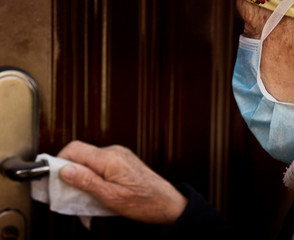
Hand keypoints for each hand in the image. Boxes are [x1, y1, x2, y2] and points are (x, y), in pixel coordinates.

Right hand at [57, 140, 186, 224]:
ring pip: (90, 160)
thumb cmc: (143, 202)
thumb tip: (65, 169)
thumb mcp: (111, 197)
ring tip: (85, 195)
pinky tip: (97, 190)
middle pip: (81, 154)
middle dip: (71, 171)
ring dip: (83, 175)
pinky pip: (101, 164)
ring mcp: (120, 155)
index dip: (60, 161)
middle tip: (69, 191)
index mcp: (110, 159)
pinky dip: (94, 175)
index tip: (54, 178)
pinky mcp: (123, 161)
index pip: (75, 149)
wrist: (166, 203)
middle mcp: (114, 152)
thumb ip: (87, 181)